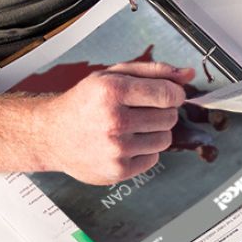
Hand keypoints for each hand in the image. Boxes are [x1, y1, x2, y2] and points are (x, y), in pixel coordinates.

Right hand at [39, 61, 193, 183]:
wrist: (53, 134)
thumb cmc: (84, 102)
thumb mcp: (112, 75)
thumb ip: (152, 71)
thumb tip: (188, 75)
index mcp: (112, 91)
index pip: (167, 94)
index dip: (175, 94)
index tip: (170, 95)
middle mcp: (113, 120)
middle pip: (169, 117)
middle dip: (163, 111)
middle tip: (143, 110)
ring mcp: (115, 149)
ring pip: (165, 139)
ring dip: (156, 131)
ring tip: (135, 126)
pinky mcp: (117, 170)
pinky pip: (153, 159)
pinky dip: (145, 150)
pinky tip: (126, 142)